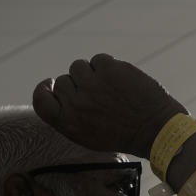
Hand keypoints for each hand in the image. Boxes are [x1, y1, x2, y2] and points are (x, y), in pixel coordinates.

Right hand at [32, 53, 186, 158]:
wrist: (155, 129)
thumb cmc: (122, 134)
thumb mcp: (87, 136)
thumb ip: (69, 116)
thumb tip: (58, 94)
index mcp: (67, 122)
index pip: (40, 99)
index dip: (44, 89)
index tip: (51, 84)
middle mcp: (75, 103)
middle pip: (63, 81)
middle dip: (78, 85)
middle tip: (97, 95)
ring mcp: (91, 84)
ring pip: (79, 67)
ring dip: (92, 74)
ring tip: (110, 88)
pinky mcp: (108, 69)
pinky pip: (99, 60)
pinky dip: (108, 67)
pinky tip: (120, 80)